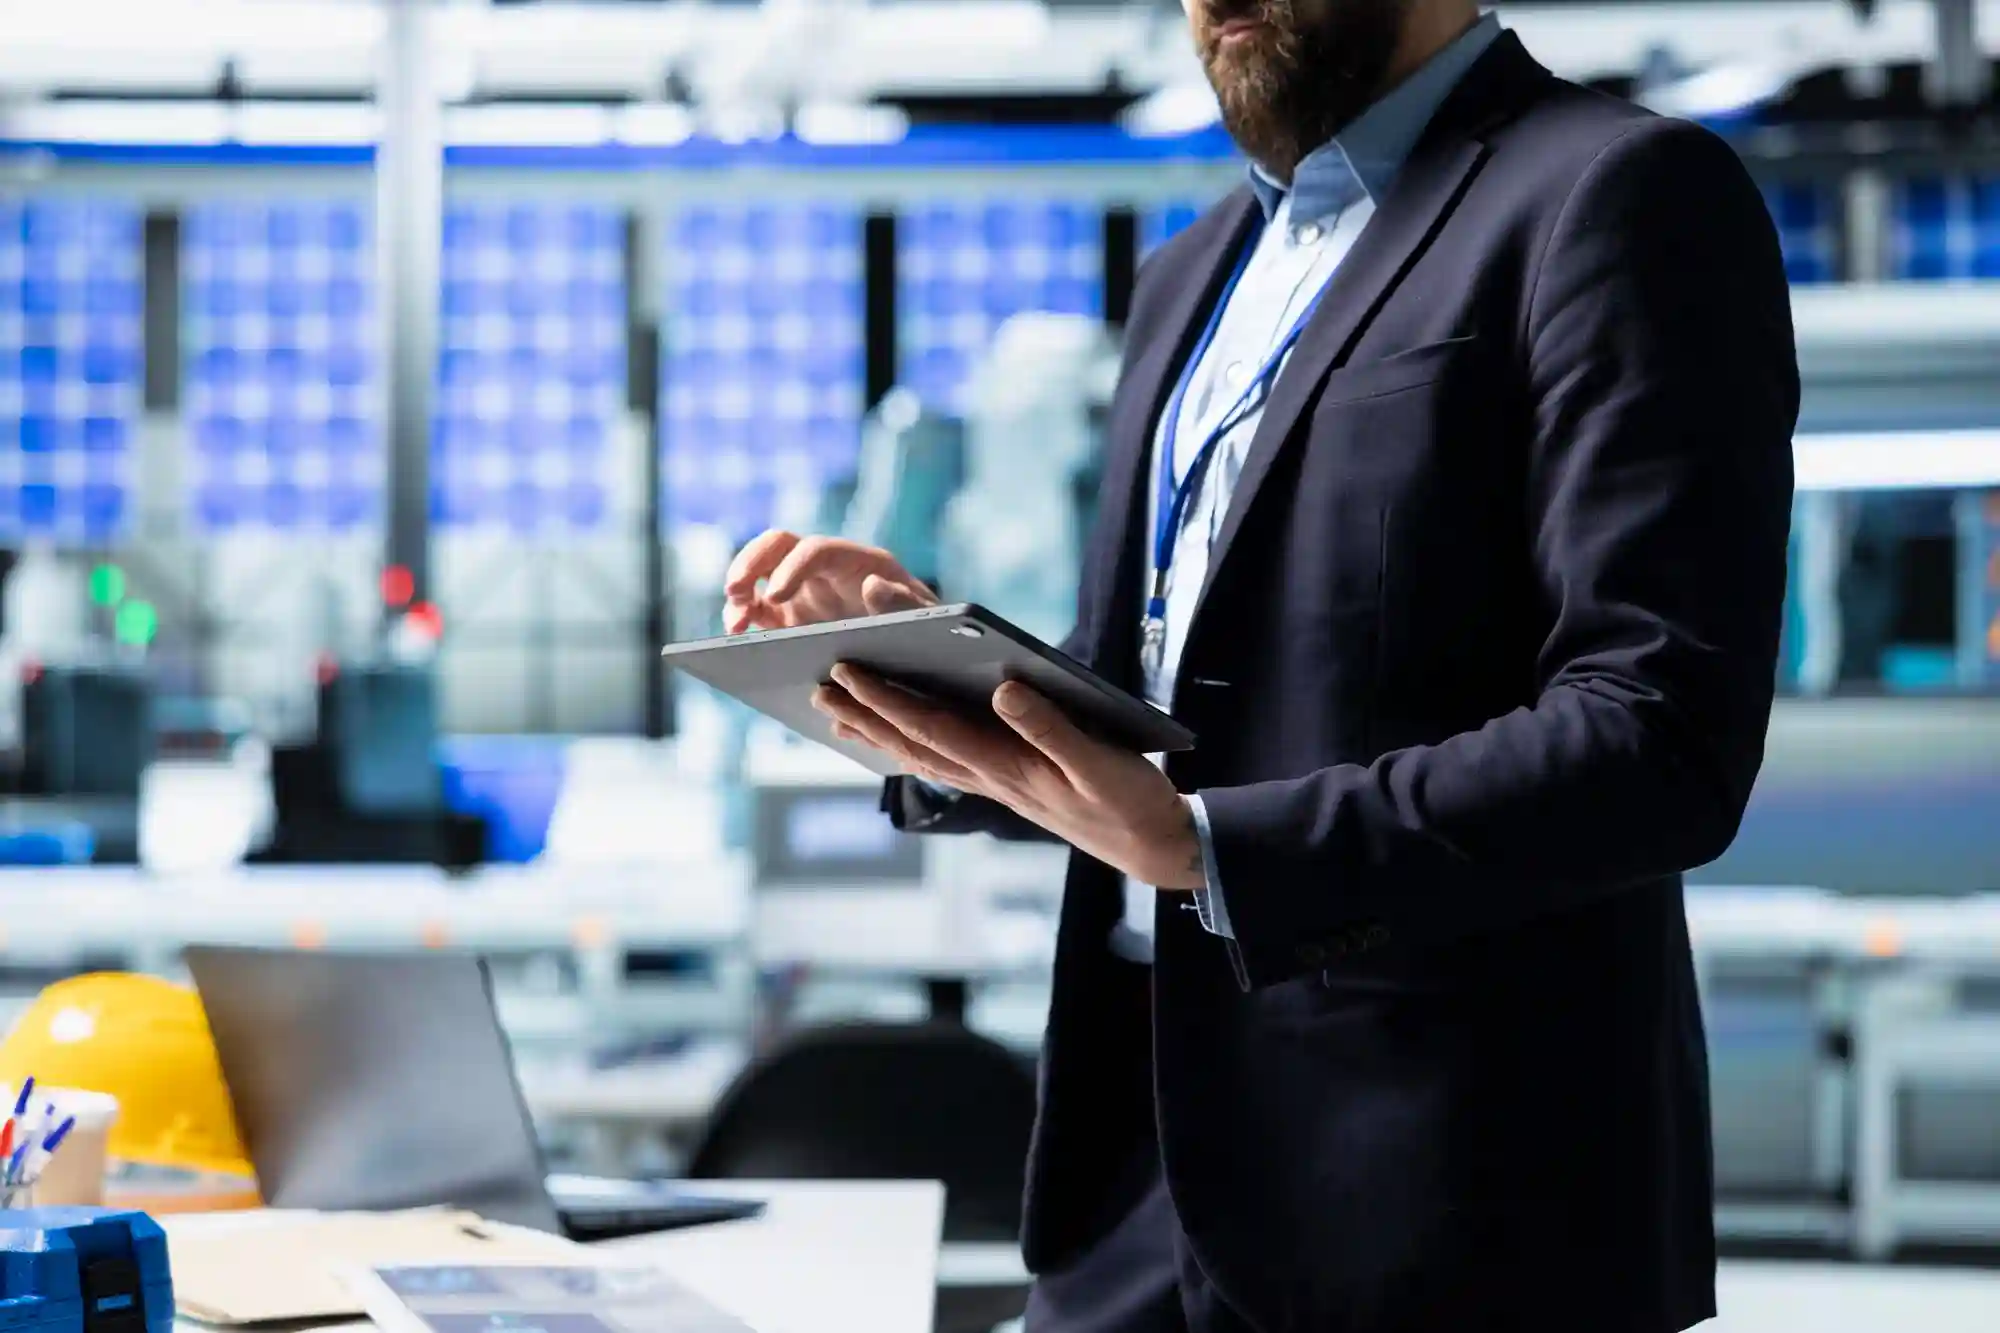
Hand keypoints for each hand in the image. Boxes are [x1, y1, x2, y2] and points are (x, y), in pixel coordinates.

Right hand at [723, 531, 937, 633]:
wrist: (920, 653)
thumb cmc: (927, 629)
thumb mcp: (925, 618)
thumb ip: (905, 604)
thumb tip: (873, 585)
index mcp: (858, 563)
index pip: (817, 550)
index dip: (794, 567)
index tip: (778, 595)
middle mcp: (825, 570)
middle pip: (778, 546)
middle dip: (751, 562)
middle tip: (734, 590)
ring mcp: (804, 592)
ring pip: (759, 574)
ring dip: (740, 592)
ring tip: (735, 624)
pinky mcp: (789, 618)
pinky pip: (756, 609)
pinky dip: (742, 618)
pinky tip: (737, 637)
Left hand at [813, 665, 1204, 890]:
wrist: (1151, 847)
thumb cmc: (1129, 803)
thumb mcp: (1100, 763)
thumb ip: (1051, 728)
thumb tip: (1003, 689)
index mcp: (1007, 766)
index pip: (933, 727)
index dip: (887, 698)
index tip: (848, 672)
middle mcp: (991, 776)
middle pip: (913, 740)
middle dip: (865, 711)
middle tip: (819, 687)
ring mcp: (996, 783)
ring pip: (923, 754)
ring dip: (878, 731)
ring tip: (837, 712)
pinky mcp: (1009, 783)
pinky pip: (946, 761)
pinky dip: (911, 746)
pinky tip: (894, 741)